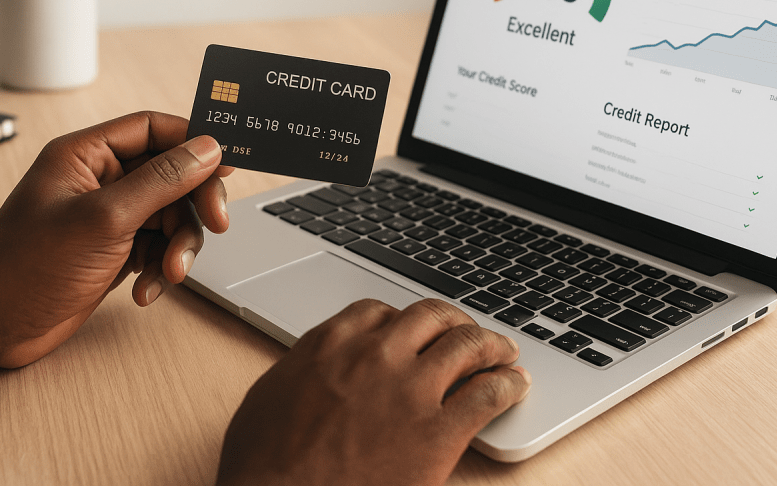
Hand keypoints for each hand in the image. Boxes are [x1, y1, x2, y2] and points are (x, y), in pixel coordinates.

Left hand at [0, 111, 232, 368]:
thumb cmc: (25, 265)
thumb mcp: (106, 217)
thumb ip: (162, 180)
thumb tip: (206, 149)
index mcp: (88, 155)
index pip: (155, 129)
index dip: (194, 142)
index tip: (227, 163)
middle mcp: (101, 181)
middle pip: (173, 176)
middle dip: (194, 205)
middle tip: (214, 224)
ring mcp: (109, 218)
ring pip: (171, 217)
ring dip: (179, 247)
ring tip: (170, 273)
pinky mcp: (114, 251)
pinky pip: (158, 249)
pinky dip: (160, 270)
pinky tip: (146, 290)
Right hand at [216, 298, 531, 485]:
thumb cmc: (262, 466)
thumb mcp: (269, 398)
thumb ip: (304, 368)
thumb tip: (319, 363)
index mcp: (332, 343)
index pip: (382, 312)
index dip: (404, 322)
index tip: (414, 333)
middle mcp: (375, 355)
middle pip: (431, 317)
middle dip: (454, 322)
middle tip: (466, 332)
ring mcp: (410, 389)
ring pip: (466, 344)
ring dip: (491, 344)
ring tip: (503, 351)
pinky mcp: (437, 431)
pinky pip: (487, 393)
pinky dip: (507, 384)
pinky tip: (514, 386)